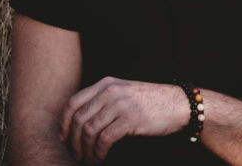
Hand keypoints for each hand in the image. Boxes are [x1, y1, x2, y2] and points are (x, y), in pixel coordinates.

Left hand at [59, 76, 188, 162]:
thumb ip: (104, 100)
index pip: (74, 101)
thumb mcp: (124, 92)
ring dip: (85, 149)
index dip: (64, 121)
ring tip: (88, 158)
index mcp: (105, 84)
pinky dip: (99, 152)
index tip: (63, 137)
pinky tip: (101, 158)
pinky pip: (105, 139)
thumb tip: (81, 120)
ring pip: (89, 130)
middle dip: (74, 140)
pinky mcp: (130, 119)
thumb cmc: (150, 102)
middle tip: (76, 153)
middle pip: (79, 118)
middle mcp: (110, 91)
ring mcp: (120, 104)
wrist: (178, 104)